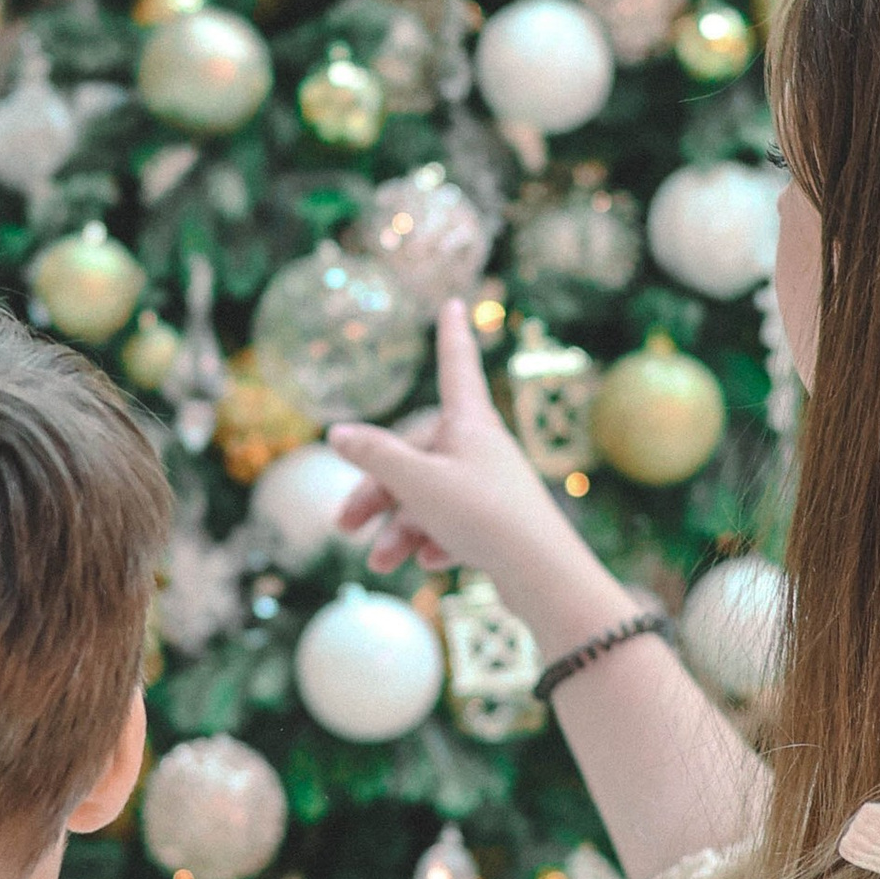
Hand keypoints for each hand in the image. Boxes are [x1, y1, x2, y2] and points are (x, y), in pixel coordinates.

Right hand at [328, 301, 625, 657]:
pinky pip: (454, 524)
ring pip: (429, 498)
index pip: (455, 366)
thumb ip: (375, 456)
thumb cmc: (482, 516)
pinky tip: (429, 564)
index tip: (455, 304)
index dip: (450, 336)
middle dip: (378, 493)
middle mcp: (481, 447)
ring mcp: (491, 485)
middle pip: (416, 456)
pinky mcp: (498, 524)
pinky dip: (434, 542)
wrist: (541, 574)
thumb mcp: (417, 483)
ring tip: (381, 562)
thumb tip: (338, 432)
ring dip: (399, 529)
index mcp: (469, 422)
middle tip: (343, 524)